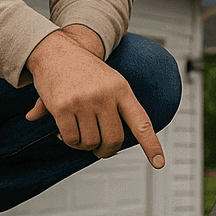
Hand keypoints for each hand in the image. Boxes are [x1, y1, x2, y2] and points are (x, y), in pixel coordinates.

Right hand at [24, 27, 163, 167]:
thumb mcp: (108, 81)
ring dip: (84, 145)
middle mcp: (105, 95)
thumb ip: (115, 108)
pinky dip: (69, 141)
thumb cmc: (86, 71)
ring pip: (90, 142)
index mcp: (122, 89)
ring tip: (79, 132)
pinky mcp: (62, 107)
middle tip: (99, 148)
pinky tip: (63, 131)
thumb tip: (112, 138)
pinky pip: (71, 139)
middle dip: (105, 150)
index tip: (159, 163)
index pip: (141, 122)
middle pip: (113, 140)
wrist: (56, 51)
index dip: (151, 145)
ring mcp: (83, 101)